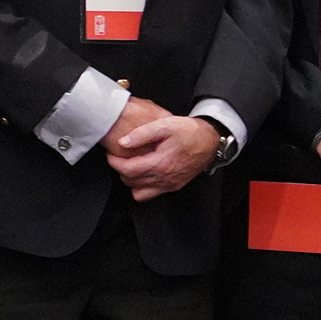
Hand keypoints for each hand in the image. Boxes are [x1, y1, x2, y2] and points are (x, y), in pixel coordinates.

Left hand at [104, 99, 222, 199]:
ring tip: (129, 165)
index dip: (114, 162)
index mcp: (161, 163)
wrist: (210, 140)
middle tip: (117, 158)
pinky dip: (141, 187)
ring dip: (129, 179)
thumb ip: (142, 134)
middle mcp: (165, 178)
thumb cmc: (189, 131)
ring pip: (138, 191)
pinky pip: (150, 194)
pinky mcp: (173, 186)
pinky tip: (142, 173)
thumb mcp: (165, 125)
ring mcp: (169, 185)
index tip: (110, 154)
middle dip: (120, 170)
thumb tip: (123, 142)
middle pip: (131, 181)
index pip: (128, 170)